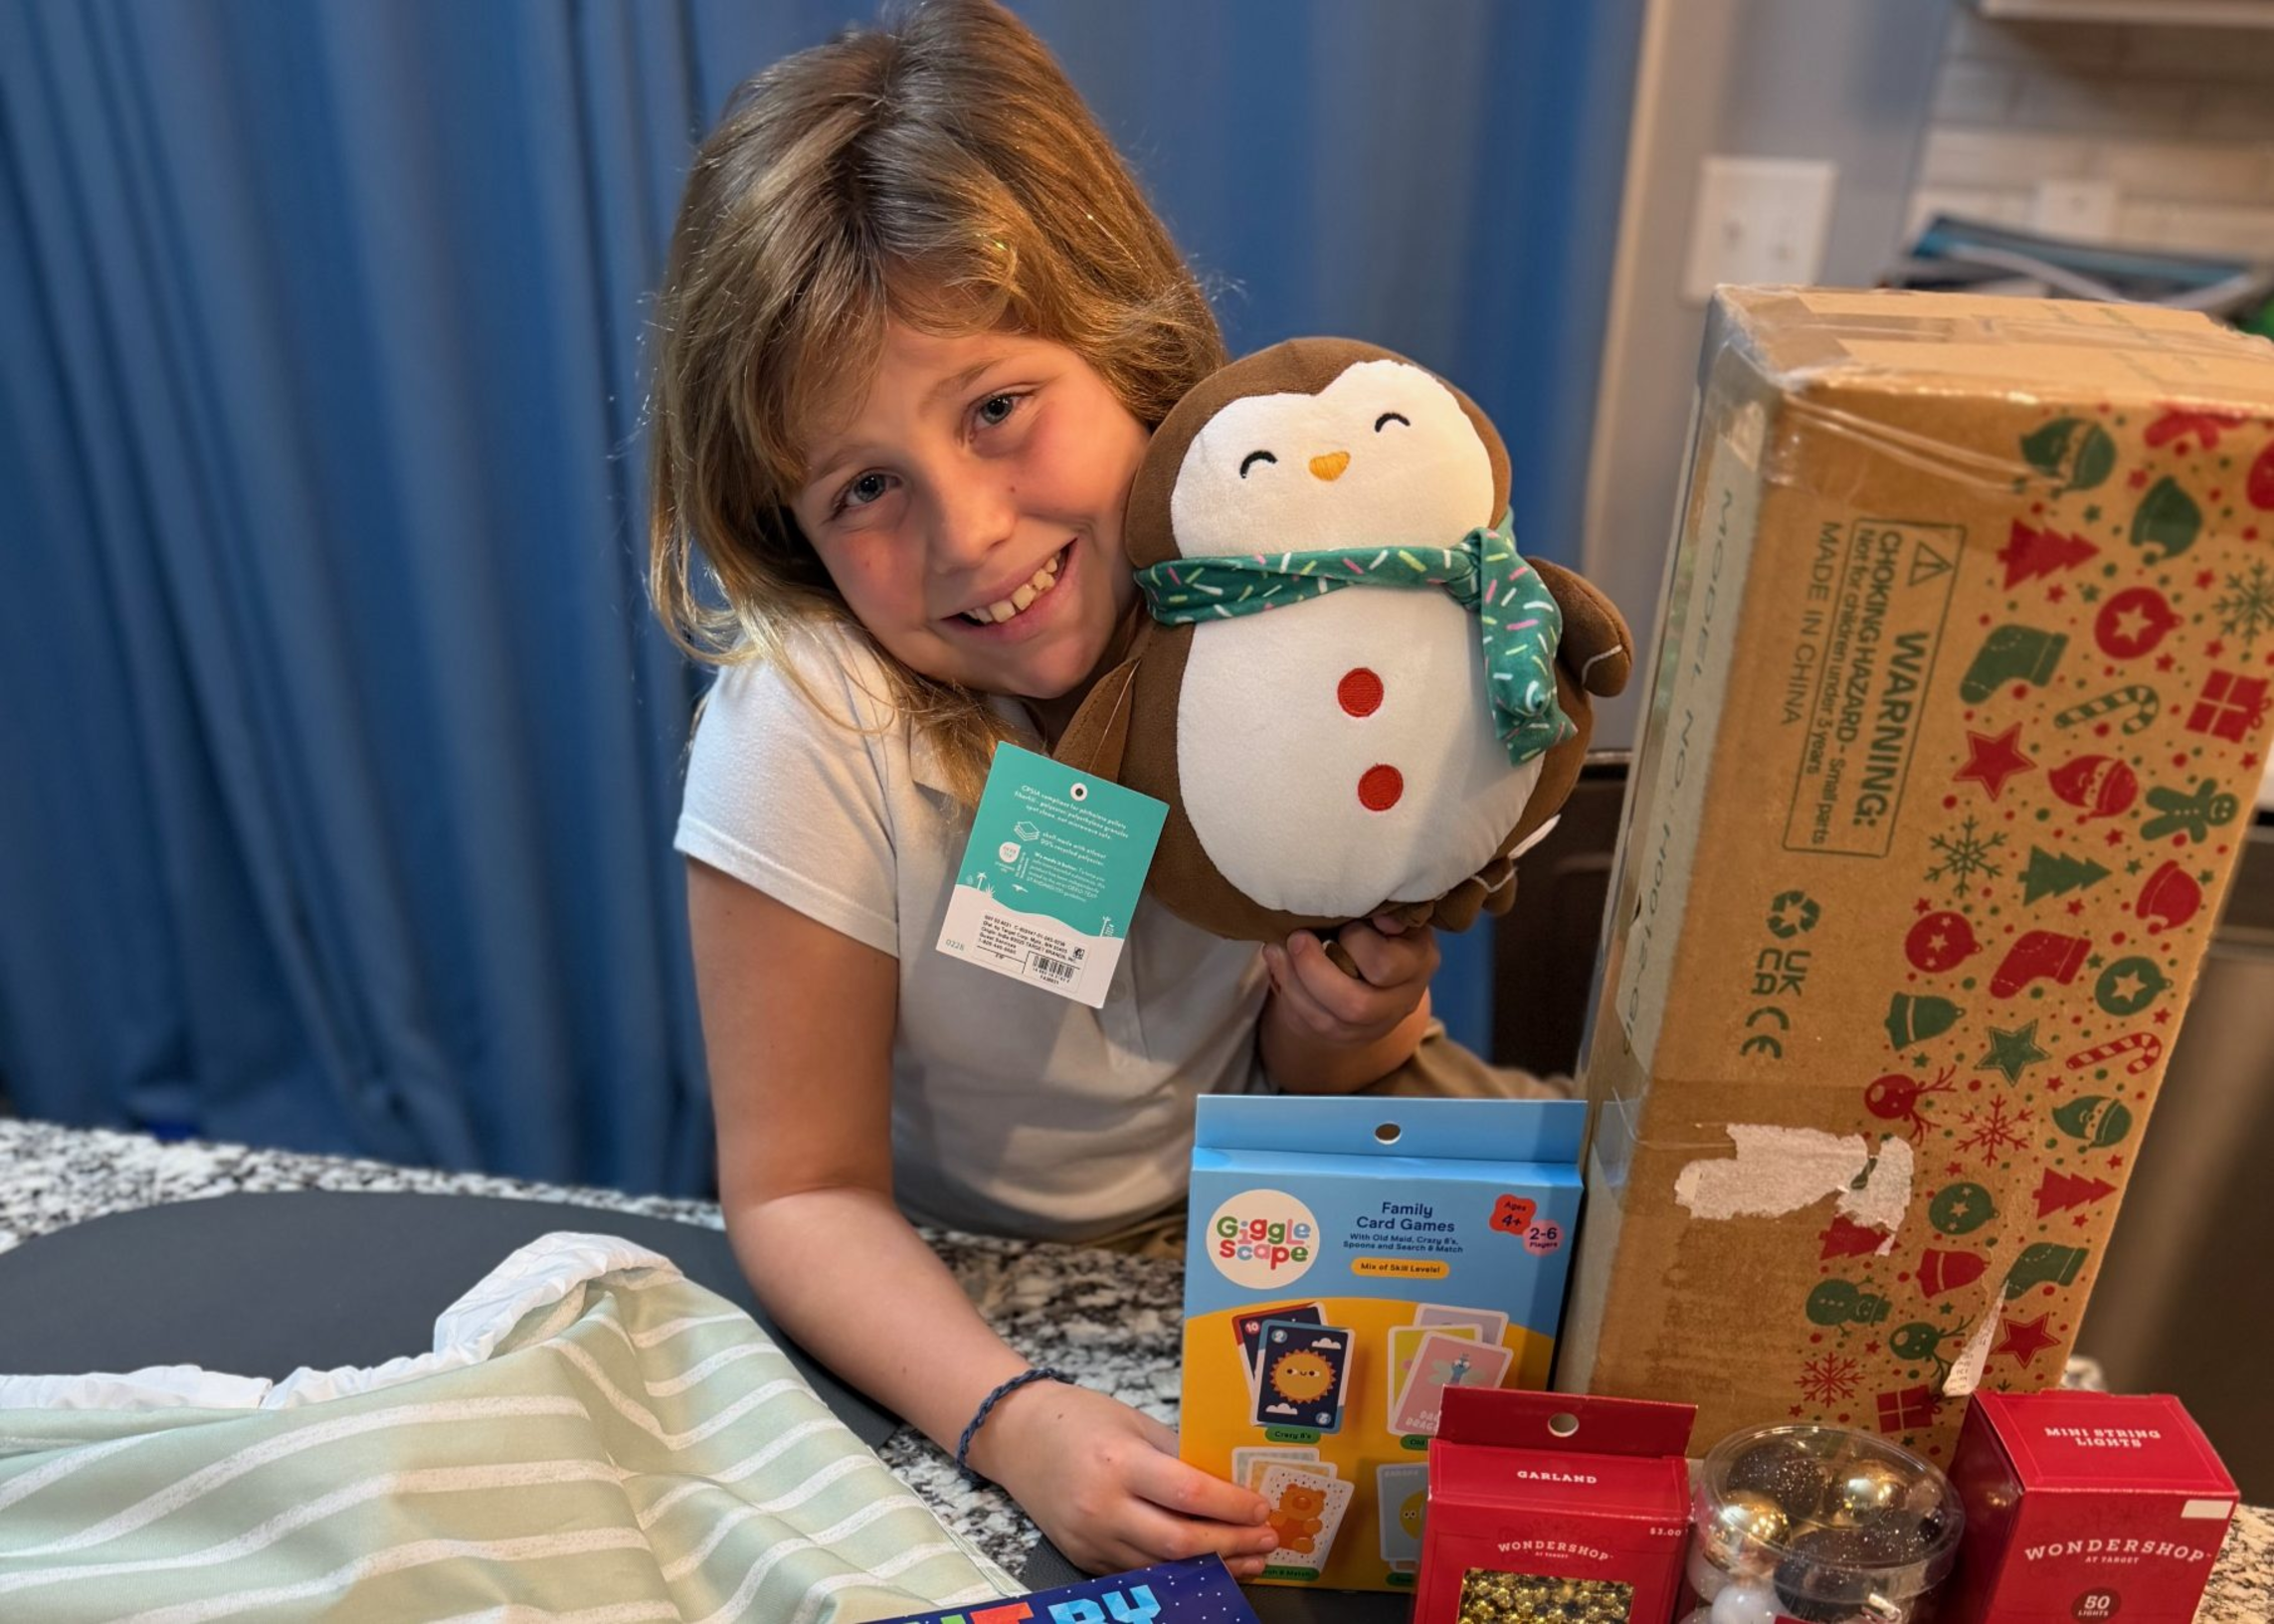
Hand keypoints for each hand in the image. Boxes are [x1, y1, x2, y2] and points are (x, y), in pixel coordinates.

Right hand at [968, 1379, 1279, 1577]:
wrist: (1016, 1437)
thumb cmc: (1081, 1420)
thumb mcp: (1134, 1423)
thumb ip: (1177, 1455)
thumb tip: (1229, 1482)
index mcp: (1119, 1463)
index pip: (1187, 1492)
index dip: (1230, 1506)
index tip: (1262, 1508)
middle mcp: (1103, 1507)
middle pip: (1179, 1541)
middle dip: (1231, 1545)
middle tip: (1268, 1539)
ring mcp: (1090, 1539)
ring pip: (1162, 1567)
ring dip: (1213, 1567)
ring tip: (1250, 1559)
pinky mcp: (1083, 1558)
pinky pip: (1139, 1573)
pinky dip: (1178, 1573)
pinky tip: (1208, 1566)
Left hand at [1262, 915, 1438, 1045]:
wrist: (1373, 960)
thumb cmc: (1382, 922)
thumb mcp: (1389, 908)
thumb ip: (1384, 909)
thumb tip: (1382, 918)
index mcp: (1420, 961)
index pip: (1386, 965)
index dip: (1356, 942)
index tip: (1343, 917)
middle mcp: (1403, 999)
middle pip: (1356, 1004)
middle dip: (1315, 970)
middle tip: (1297, 937)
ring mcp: (1374, 1024)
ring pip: (1328, 1019)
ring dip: (1294, 981)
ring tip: (1277, 948)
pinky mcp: (1345, 1035)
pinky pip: (1311, 1021)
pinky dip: (1288, 989)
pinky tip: (1277, 960)